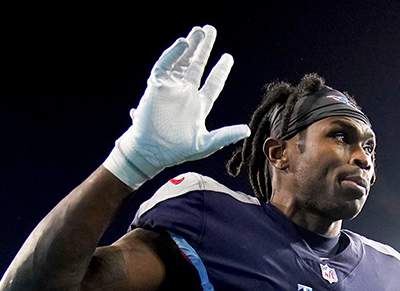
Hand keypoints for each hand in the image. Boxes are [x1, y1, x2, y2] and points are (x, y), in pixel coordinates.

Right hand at [103, 25, 250, 189]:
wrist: (152, 152)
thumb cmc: (177, 150)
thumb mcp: (206, 144)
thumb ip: (226, 136)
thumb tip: (247, 130)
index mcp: (199, 105)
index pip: (212, 83)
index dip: (220, 70)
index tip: (227, 57)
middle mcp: (186, 93)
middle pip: (196, 65)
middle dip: (203, 48)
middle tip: (209, 30)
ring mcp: (171, 88)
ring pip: (182, 62)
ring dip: (190, 47)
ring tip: (198, 32)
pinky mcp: (157, 86)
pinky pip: (165, 66)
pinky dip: (174, 54)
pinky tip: (183, 44)